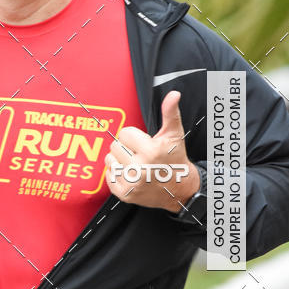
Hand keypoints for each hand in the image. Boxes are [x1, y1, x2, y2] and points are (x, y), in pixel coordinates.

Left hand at [104, 91, 199, 211]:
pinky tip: (130, 174)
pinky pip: (108, 176)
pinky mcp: (125, 194)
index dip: (134, 136)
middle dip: (126, 147)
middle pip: (115, 146)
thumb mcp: (174, 135)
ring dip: (119, 160)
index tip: (144, 143)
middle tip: (140, 154)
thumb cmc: (175, 159)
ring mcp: (131, 183)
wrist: (180, 189)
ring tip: (135, 163)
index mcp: (150, 151)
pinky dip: (116, 174)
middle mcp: (140, 169)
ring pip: (109, 160)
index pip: (124, 134)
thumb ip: (170, 113)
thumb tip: (173, 94)